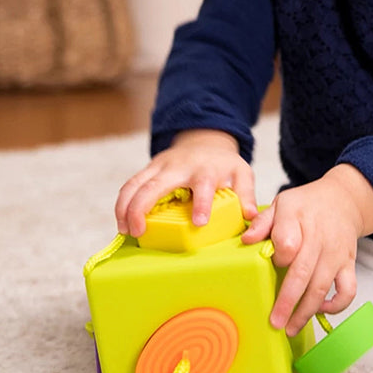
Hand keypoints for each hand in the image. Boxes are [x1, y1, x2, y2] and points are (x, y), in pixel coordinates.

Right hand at [114, 129, 257, 237]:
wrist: (206, 141)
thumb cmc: (223, 164)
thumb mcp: (241, 173)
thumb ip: (246, 194)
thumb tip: (251, 216)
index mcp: (205, 169)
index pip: (203, 184)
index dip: (202, 203)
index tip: (199, 223)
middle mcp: (179, 166)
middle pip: (155, 184)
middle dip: (142, 207)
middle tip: (138, 231)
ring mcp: (160, 166)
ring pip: (135, 183)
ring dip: (125, 207)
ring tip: (125, 231)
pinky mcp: (148, 170)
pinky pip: (130, 185)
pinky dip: (122, 203)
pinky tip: (122, 222)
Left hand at [241, 164, 372, 335]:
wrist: (343, 200)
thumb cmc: (307, 206)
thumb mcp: (282, 204)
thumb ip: (262, 222)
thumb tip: (247, 240)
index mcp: (298, 219)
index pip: (287, 243)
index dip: (278, 257)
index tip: (270, 263)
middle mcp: (319, 238)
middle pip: (303, 272)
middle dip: (288, 301)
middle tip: (275, 322)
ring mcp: (335, 254)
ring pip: (322, 286)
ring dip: (306, 311)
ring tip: (291, 328)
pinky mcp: (349, 264)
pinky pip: (348, 290)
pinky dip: (337, 305)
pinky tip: (320, 310)